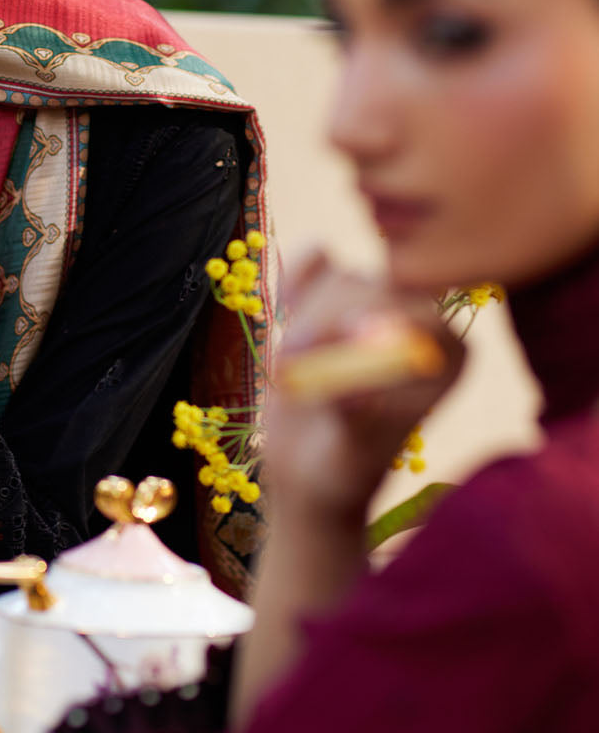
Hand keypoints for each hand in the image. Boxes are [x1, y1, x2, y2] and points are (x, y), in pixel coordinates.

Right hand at [265, 252, 463, 524]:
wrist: (307, 470)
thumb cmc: (338, 471)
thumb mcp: (349, 450)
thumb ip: (358, 410)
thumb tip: (358, 372)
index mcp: (447, 358)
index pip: (426, 314)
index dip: (385, 316)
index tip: (344, 336)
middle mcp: (421, 325)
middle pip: (381, 289)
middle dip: (329, 321)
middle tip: (290, 363)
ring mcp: (377, 306)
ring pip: (342, 281)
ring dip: (305, 320)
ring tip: (288, 373)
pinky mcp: (336, 298)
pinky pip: (319, 261)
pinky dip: (298, 274)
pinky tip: (285, 305)